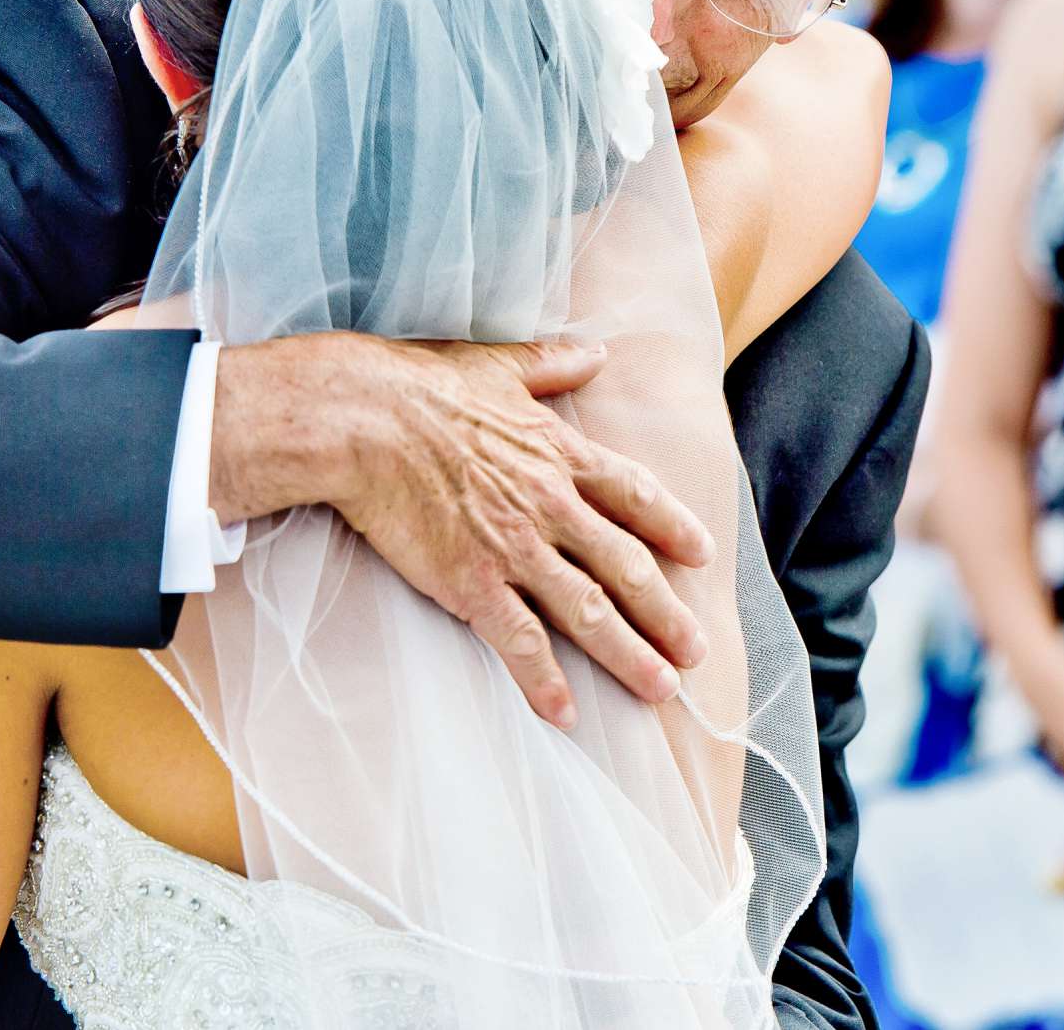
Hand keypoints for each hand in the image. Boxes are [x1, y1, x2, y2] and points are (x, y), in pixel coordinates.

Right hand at [211, 333, 714, 727]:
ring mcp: (515, 547)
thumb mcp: (496, 364)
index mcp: (559, 453)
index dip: (673, 528)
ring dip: (630, 656)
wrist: (361, 418)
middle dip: (667, 613)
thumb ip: (551, 362)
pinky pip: (518, 641)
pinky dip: (544, 681)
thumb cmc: (418, 386)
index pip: (635, 496)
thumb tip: (595, 349)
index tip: (702, 555)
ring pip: (589, 612)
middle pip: (627, 567)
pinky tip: (565, 713)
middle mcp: (551, 505)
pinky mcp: (471, 582)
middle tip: (697, 651)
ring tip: (662, 691)